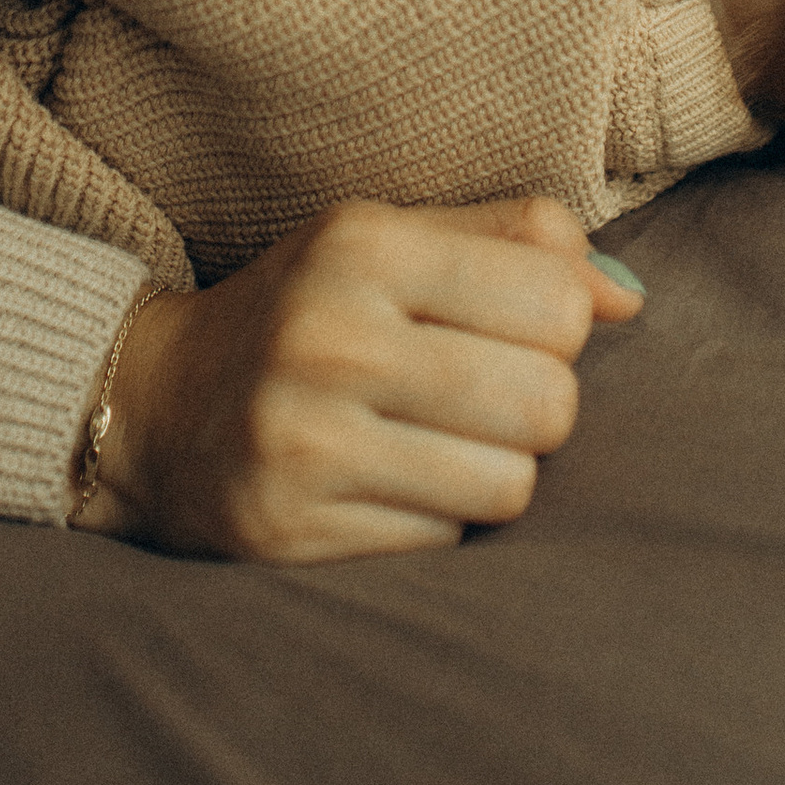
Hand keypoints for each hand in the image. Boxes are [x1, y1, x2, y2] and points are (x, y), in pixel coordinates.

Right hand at [76, 196, 643, 559]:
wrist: (154, 406)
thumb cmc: (306, 310)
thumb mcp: (389, 238)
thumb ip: (516, 242)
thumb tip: (631, 300)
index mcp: (363, 244)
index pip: (557, 302)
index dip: (559, 327)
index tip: (513, 331)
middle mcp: (332, 339)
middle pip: (547, 404)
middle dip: (537, 410)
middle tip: (483, 400)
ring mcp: (306, 443)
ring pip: (508, 488)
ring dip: (493, 476)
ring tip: (438, 446)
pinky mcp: (292, 534)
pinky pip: (443, 546)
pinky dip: (436, 522)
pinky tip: (386, 487)